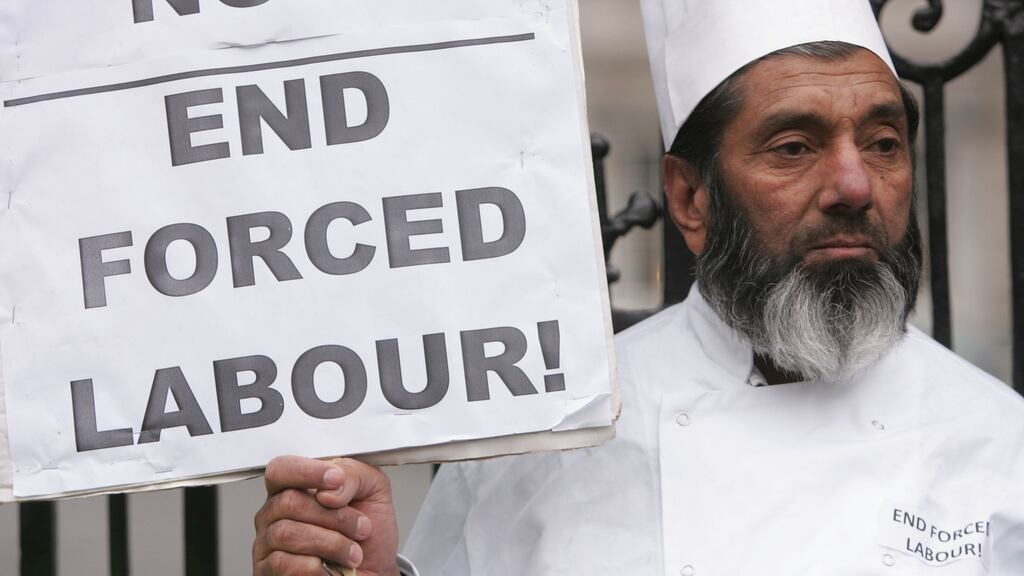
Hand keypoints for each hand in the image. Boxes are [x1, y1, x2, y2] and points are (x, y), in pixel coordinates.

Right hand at [253, 455, 399, 575]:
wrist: (376, 572)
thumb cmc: (368, 535)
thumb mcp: (373, 491)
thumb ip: (354, 474)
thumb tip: (328, 490)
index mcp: (295, 487)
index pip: (281, 469)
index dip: (305, 471)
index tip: (336, 479)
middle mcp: (276, 513)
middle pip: (288, 502)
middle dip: (334, 516)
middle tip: (361, 527)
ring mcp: (268, 543)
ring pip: (287, 533)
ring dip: (331, 543)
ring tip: (353, 553)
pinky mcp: (269, 572)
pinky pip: (284, 564)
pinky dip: (317, 568)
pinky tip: (332, 569)